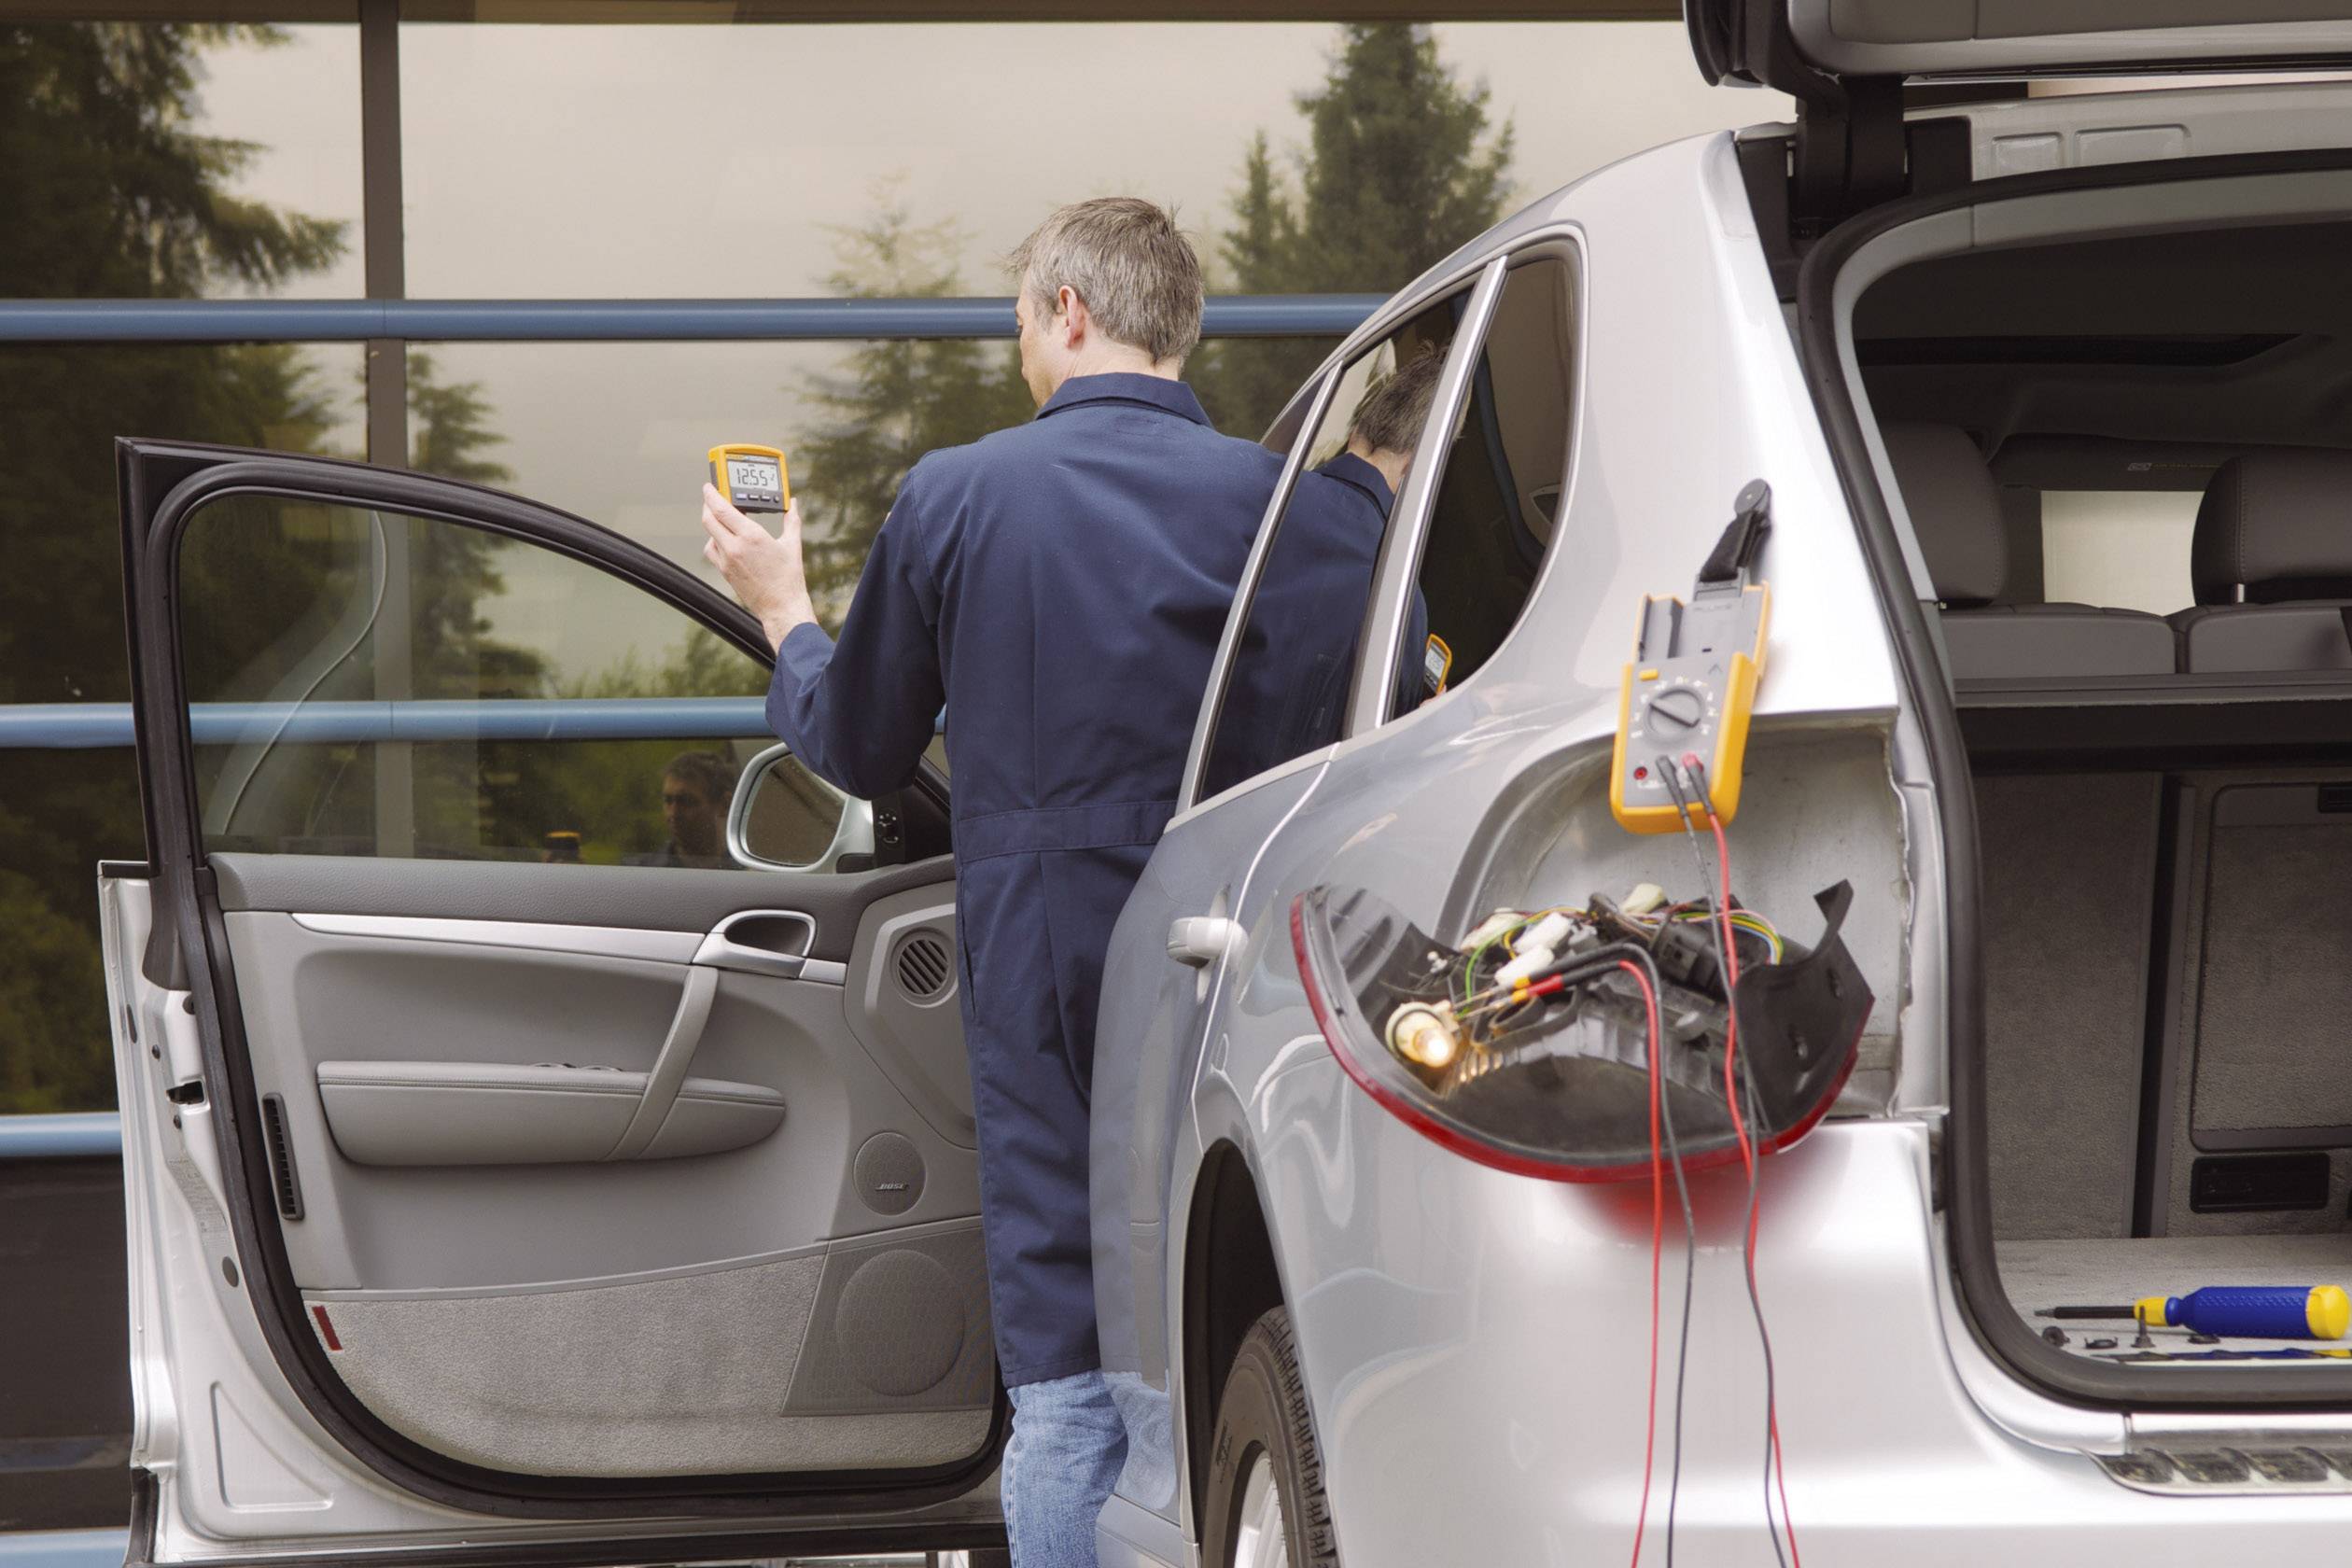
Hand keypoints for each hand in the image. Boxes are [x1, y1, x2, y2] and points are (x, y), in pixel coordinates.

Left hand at [701, 483, 818, 651]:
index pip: (721, 509)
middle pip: (709, 519)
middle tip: (714, 497)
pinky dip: (714, 540)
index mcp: (751, 536)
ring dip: (713, 522)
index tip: (710, 485)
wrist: (781, 608)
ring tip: (724, 518)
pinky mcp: (725, 571)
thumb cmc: (789, 579)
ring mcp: (727, 561)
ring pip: (709, 534)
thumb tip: (794, 504)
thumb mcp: (792, 545)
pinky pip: (712, 550)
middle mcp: (735, 547)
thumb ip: (792, 520)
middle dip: (708, 504)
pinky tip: (725, 539)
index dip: (712, 494)